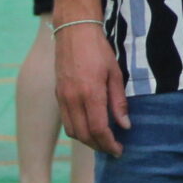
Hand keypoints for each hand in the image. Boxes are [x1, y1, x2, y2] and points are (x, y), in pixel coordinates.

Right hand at [54, 22, 129, 156]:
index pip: (99, 129)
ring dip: (87, 141)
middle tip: (113, 149)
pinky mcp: (58, 95)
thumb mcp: (115, 74)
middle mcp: (73, 99)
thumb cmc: (99, 50)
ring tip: (103, 141)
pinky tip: (90, 128)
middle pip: (84, 135)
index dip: (109, 144)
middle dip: (99, 146)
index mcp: (90, 94)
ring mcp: (62, 98)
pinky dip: (77, 130)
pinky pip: (66, 121)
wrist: (74, 32)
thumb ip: (119, 102)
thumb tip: (125, 125)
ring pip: (72, 131)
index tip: (119, 150)